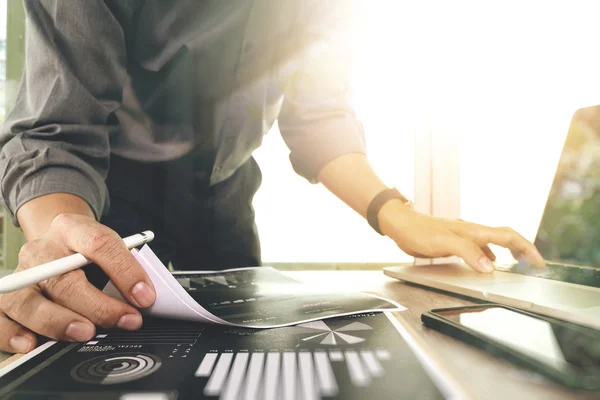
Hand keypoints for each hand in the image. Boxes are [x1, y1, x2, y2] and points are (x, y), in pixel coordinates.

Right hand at [0, 214, 155, 353]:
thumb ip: (124, 267)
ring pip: (28, 301)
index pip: (99, 244)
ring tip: (84, 332)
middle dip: (98, 305)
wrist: (56, 242)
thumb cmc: (86, 251)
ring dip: (58, 321)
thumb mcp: (108, 248)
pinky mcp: (5, 297)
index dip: (125, 271)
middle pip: (63, 279)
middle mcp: (41, 250)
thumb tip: (143, 299)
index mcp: (72, 228)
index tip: (145, 296)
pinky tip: (30, 344)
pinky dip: (11, 333)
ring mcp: (20, 274)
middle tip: (124, 320)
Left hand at [379, 200, 545, 272]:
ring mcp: (463, 237)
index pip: (508, 236)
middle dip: (522, 249)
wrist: (400, 225)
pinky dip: (487, 257)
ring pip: (491, 244)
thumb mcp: (445, 242)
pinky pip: (477, 249)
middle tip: (535, 263)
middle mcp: (471, 232)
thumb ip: (468, 252)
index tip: (539, 262)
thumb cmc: (419, 231)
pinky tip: (485, 264)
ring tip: (516, 264)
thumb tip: (489, 266)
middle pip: (504, 238)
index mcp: (474, 230)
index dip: (526, 248)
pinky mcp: (453, 243)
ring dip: (506, 253)